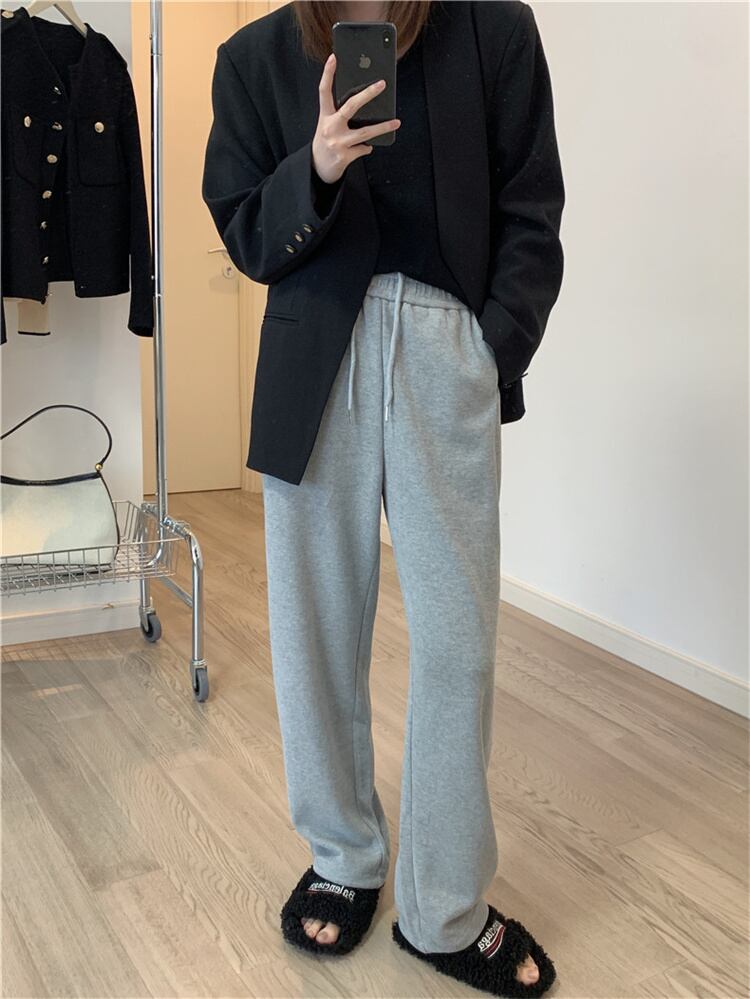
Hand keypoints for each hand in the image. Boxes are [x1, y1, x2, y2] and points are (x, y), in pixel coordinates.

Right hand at [312, 53, 400, 183]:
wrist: (318, 168)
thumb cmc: (326, 142)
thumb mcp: (328, 125)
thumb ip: (341, 115)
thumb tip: (366, 106)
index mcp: (324, 116)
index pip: (324, 91)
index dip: (328, 73)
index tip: (334, 57)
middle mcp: (329, 127)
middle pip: (350, 107)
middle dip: (368, 94)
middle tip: (382, 84)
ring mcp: (337, 142)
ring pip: (365, 132)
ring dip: (382, 127)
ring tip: (396, 122)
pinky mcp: (345, 156)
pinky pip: (363, 148)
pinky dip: (367, 147)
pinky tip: (368, 147)